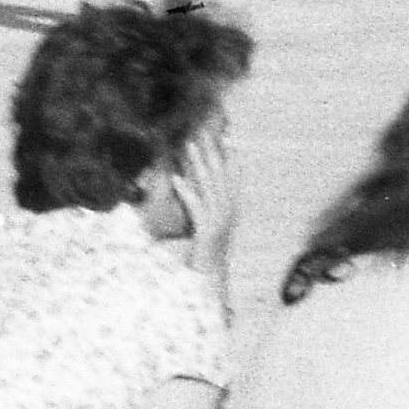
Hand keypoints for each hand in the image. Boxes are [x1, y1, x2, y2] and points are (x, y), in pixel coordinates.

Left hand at [158, 117, 240, 264]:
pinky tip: (176, 177)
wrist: (212, 276)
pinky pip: (195, 205)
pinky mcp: (207, 229)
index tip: (226, 138)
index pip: (233, 177)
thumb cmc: (208, 251)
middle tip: (202, 133)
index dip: (230, 157)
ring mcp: (219, 219)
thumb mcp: (211, 226)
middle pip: (219, 175)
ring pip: (208, 184)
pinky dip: (186, 190)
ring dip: (197, 163)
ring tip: (189, 146)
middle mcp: (229, 210)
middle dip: (211, 152)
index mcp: (232, 208)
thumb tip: (201, 190)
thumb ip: (209, 208)